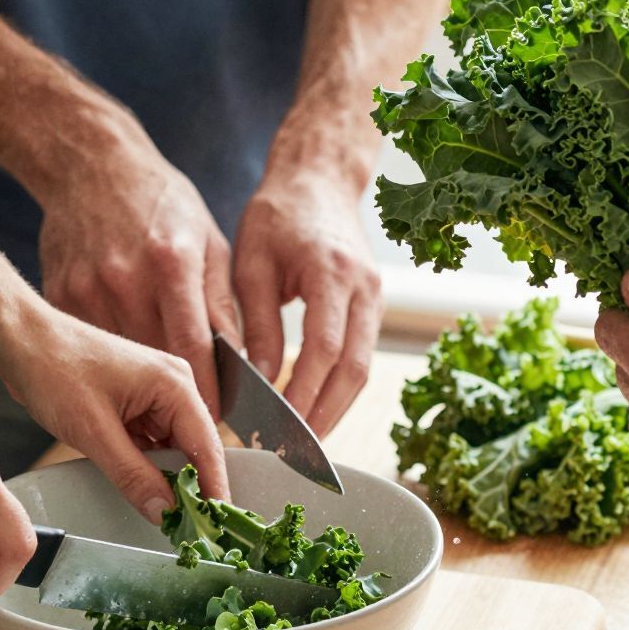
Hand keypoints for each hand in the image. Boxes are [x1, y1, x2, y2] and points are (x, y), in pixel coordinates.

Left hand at [0, 307, 230, 518]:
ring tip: (167, 516)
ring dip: (168, 479)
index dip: (213, 488)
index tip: (216, 526)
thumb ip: (132, 475)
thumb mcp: (94, 430)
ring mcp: (155, 394)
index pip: (207, 446)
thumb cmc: (54, 368)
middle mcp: (173, 386)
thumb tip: (163, 511)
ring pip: (173, 449)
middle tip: (189, 530)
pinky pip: (152, 442)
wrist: (20, 340)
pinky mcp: (136, 403)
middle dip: (191, 488)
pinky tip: (144, 489)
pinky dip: (149, 467)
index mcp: (174, 384)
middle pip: (195, 448)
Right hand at [37, 125, 238, 415]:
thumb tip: (239, 360)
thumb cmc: (159, 200)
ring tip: (155, 397)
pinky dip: (108, 358)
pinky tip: (118, 360)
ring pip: (119, 361)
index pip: (194, 349)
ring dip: (138, 384)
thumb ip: (221, 302)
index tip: (218, 421)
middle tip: (191, 422)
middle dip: (174, 398)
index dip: (208, 394)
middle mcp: (126, 280)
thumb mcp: (207, 241)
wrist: (89, 164)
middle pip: (154, 363)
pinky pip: (90, 343)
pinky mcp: (60, 294)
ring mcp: (87, 289)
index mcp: (171, 265)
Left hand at [232, 167, 382, 434]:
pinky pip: (362, 356)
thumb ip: (257, 323)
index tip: (276, 426)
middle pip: (353, 370)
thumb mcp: (253, 263)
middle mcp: (364, 288)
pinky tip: (315, 408)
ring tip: (303, 443)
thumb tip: (258, 381)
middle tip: (293, 452)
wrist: (318, 178)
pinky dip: (340, 388)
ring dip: (336, 409)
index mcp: (331, 273)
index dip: (303, 394)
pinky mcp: (374, 303)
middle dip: (324, 415)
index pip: (324, 349)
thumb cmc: (277, 214)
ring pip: (363, 369)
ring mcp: (375, 297)